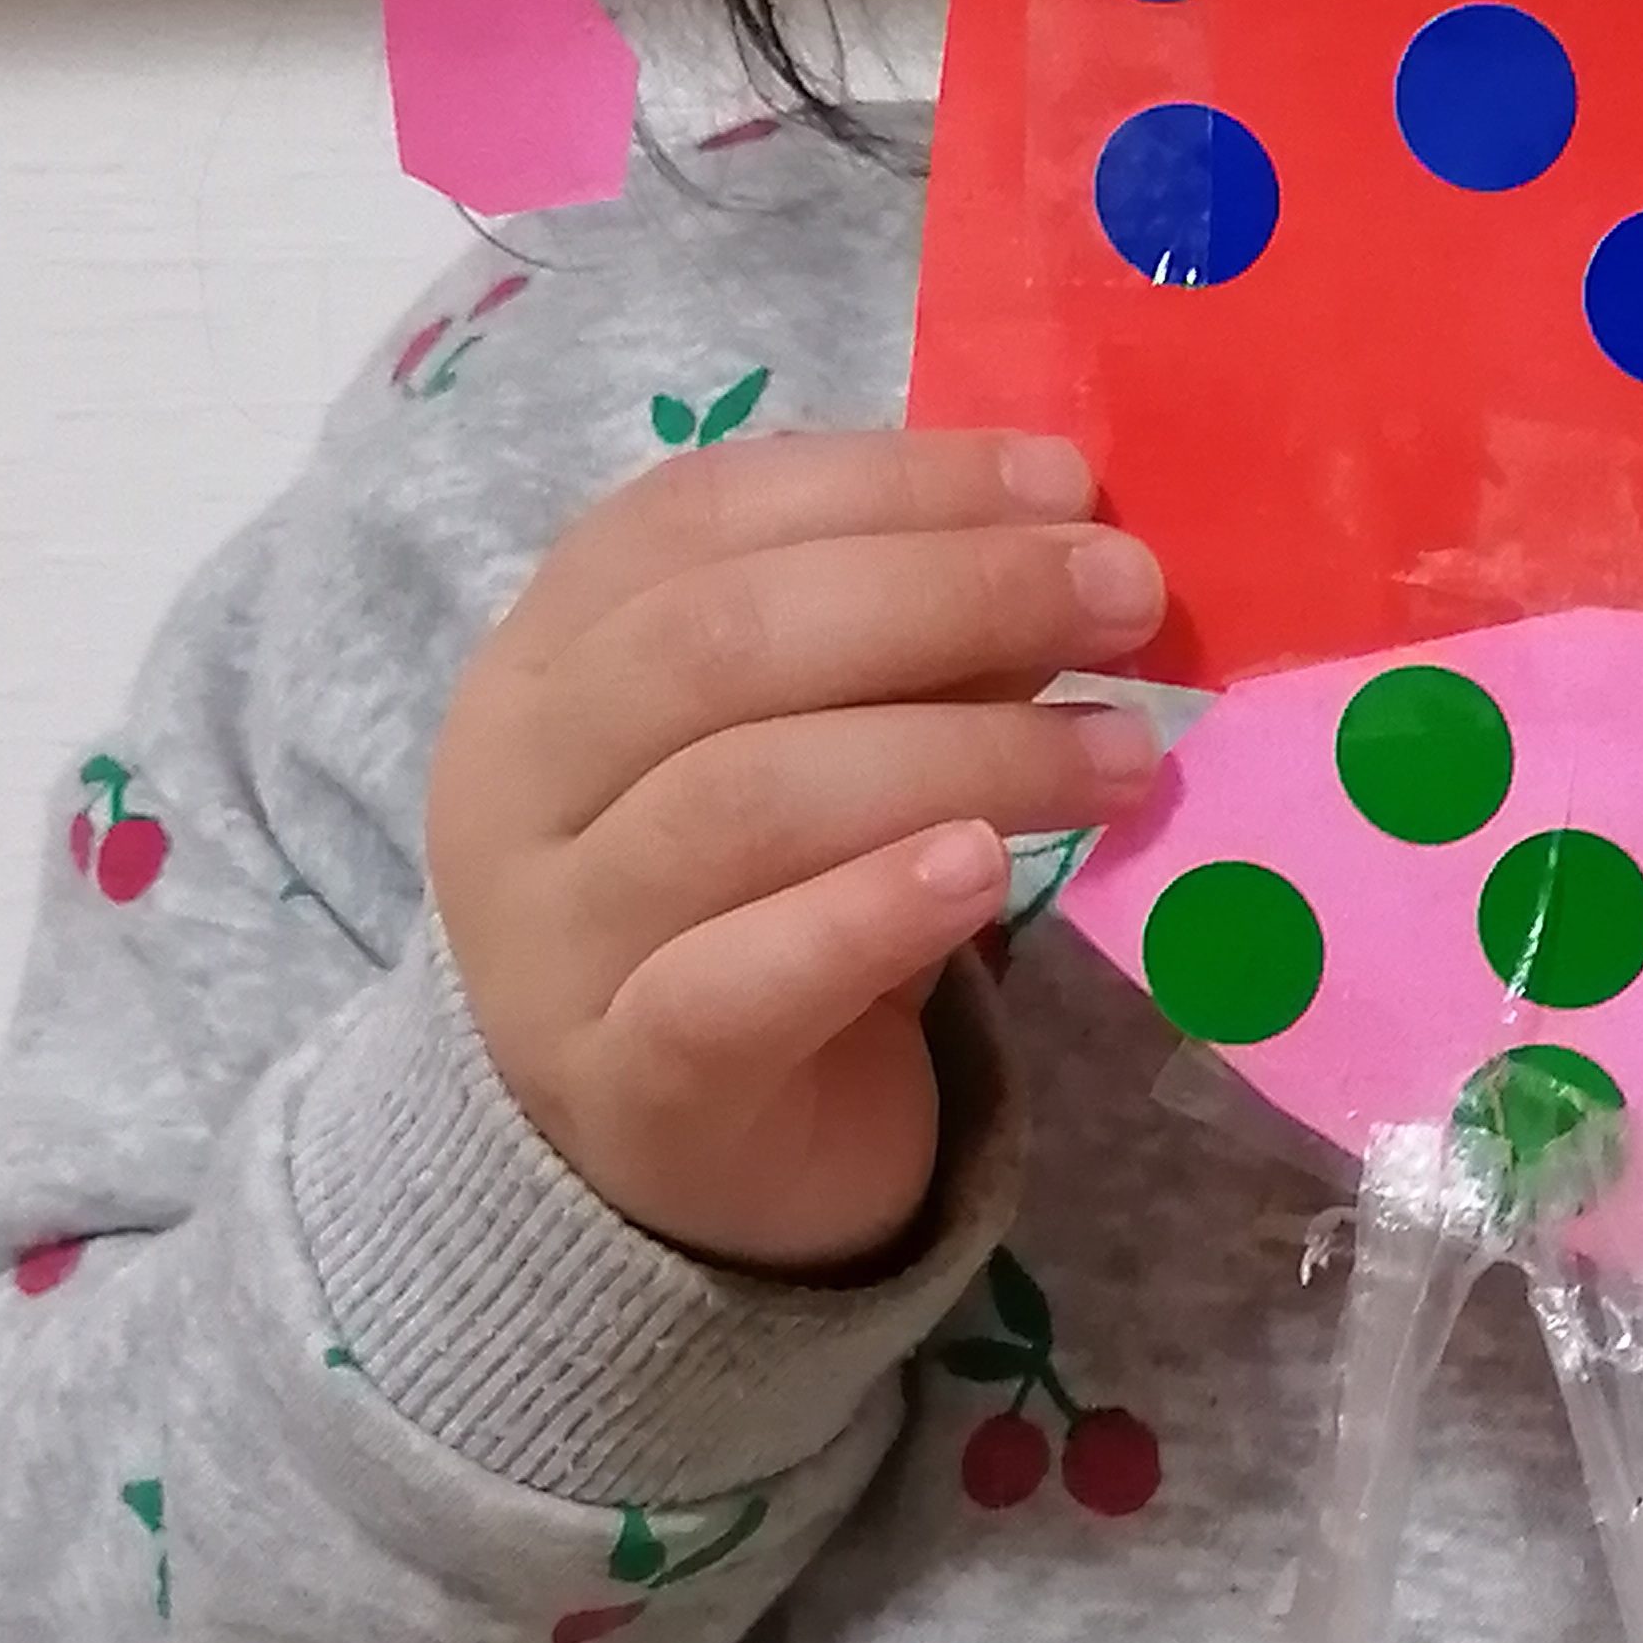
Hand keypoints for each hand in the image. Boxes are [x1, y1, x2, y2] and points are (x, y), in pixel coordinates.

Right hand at [427, 427, 1163, 1276]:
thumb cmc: (762, 908)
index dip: (891, 482)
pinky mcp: (625, 1084)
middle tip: (1126, 601)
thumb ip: (904, 647)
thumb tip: (1071, 539)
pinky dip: (864, 915)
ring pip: (742, 800)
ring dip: (960, 754)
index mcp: (550, 654)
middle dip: (948, 595)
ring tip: (1122, 752)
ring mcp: (550, 939)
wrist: (677, 1159)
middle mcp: (516, 779)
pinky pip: (731, 986)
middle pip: (720, 640)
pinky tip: (984, 874)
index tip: (1067, 484)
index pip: (699, 515)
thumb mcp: (819, 747)